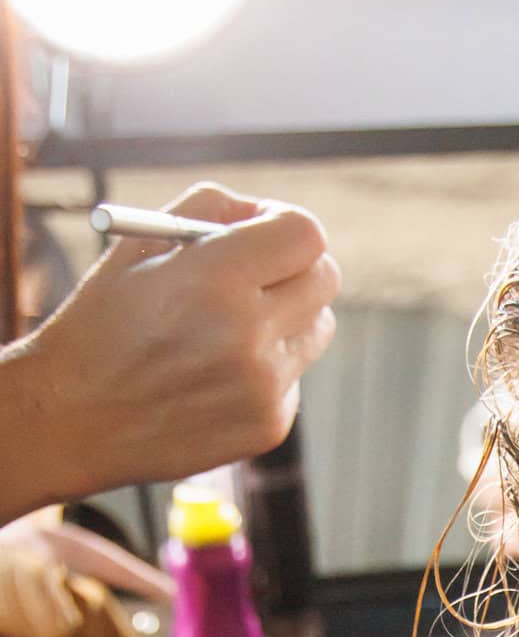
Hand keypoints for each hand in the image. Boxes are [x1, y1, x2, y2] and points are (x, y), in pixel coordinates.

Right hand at [1, 184, 339, 519]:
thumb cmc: (106, 321)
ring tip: (226, 330)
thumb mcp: (139, 243)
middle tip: (265, 272)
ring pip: (316, 330)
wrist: (75, 417)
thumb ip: (211, 209)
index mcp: (214, 279)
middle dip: (296, 267)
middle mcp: (248, 335)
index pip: (306, 235)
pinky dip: (268, 370)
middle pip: (325, 279)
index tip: (270, 231)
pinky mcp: (268, 426)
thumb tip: (267, 212)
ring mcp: (263, 387)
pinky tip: (214, 377)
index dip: (288, 225)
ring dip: (285, 319)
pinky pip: (293, 378)